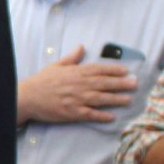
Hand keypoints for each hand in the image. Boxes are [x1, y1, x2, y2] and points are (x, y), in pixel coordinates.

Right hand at [18, 47, 136, 124]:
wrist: (28, 96)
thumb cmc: (42, 81)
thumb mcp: (57, 65)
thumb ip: (72, 58)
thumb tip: (81, 47)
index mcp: (76, 72)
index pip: (99, 69)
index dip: (114, 69)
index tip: (126, 71)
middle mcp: (79, 85)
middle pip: (104, 83)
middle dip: (121, 83)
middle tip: (135, 84)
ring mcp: (76, 99)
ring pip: (100, 98)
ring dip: (116, 99)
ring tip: (128, 99)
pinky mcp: (72, 112)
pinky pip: (90, 114)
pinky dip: (101, 116)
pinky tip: (112, 117)